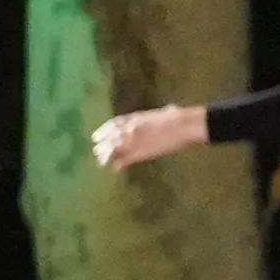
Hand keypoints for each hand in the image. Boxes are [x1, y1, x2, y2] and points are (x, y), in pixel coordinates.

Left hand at [86, 101, 213, 171]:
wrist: (182, 125)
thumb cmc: (177, 117)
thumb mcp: (165, 112)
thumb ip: (160, 113)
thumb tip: (170, 110)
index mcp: (135, 118)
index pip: (113, 124)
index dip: (103, 131)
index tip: (97, 136)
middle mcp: (129, 129)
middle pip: (110, 137)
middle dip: (102, 145)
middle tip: (96, 151)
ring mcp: (133, 141)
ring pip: (113, 149)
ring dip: (106, 156)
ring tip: (102, 163)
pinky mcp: (140, 153)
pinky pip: (124, 160)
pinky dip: (118, 165)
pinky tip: (115, 169)